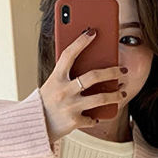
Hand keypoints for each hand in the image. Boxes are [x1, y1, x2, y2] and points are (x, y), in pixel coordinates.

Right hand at [38, 29, 126, 144]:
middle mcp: (63, 90)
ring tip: (122, 93)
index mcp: (56, 78)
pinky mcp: (74, 121)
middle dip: (112, 72)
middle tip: (123, 70)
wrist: (33, 126)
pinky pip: (92, 119)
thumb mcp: (52, 85)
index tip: (93, 31)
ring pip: (100, 98)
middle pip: (93, 76)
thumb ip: (66, 76)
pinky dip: (95, 118)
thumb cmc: (46, 101)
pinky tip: (97, 117)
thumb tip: (92, 63)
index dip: (80, 41)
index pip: (69, 54)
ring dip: (114, 95)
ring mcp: (69, 106)